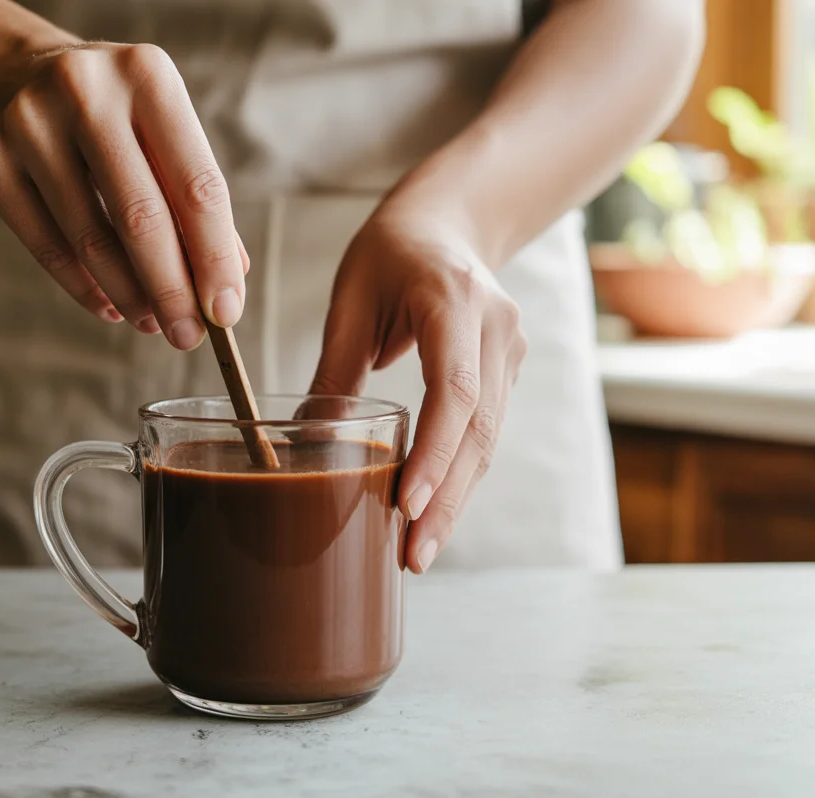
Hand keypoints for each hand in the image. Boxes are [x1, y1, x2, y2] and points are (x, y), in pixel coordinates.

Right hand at [0, 42, 248, 349]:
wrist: (14, 75)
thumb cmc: (113, 117)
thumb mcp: (162, 131)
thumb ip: (196, 200)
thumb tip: (225, 287)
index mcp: (147, 75)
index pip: (196, 185)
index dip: (214, 257)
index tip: (225, 312)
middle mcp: (84, 90)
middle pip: (141, 216)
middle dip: (171, 289)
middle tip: (187, 335)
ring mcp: (28, 124)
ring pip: (90, 239)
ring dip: (129, 295)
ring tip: (151, 322)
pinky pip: (47, 246)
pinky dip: (84, 287)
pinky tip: (110, 306)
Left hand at [308, 190, 527, 573]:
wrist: (449, 223)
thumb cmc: (390, 253)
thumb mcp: (351, 300)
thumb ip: (335, 372)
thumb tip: (304, 445)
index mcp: (455, 299)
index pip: (454, 388)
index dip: (434, 451)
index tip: (407, 503)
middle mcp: (496, 328)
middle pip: (479, 429)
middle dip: (446, 498)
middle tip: (414, 555)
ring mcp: (510, 351)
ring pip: (488, 440)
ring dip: (455, 499)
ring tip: (420, 551)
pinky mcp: (506, 371)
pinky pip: (485, 433)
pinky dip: (458, 475)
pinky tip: (434, 514)